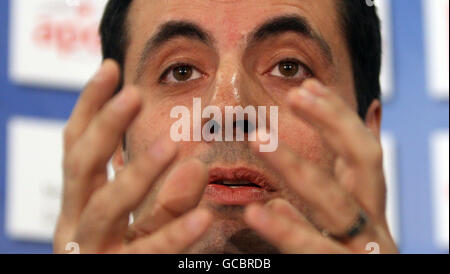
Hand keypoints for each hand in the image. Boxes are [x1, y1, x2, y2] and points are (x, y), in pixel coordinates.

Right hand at [54, 59, 211, 253]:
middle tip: (134, 95)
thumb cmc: (127, 262)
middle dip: (106, 128)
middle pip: (82, 167)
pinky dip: (175, 233)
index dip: (89, 106)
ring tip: (170, 146)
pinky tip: (204, 216)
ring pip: (107, 209)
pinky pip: (148, 254)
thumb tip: (196, 163)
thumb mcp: (145, 227)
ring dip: (137, 175)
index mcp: (79, 205)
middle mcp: (76, 224)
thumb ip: (169, 198)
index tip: (112, 68)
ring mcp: (91, 253)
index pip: (77, 146)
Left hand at [244, 79, 397, 253]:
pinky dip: (288, 231)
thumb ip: (339, 185)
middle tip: (294, 95)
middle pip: (364, 161)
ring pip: (336, 205)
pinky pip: (316, 251)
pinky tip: (260, 211)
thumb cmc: (346, 258)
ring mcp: (363, 252)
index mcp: (368, 206)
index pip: (361, 147)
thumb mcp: (344, 220)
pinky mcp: (346, 273)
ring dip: (298, 167)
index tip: (307, 85)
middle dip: (331, 124)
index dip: (338, 114)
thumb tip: (338, 141)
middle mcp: (373, 224)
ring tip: (259, 139)